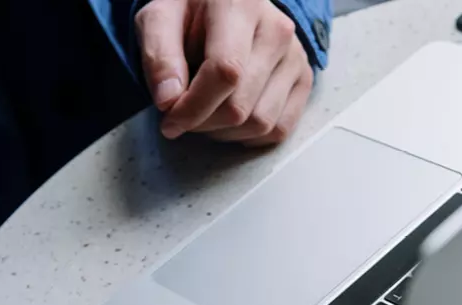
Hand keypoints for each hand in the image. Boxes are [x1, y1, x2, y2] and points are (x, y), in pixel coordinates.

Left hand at [136, 0, 313, 146]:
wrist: (223, 6)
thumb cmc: (189, 15)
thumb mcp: (159, 20)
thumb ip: (158, 56)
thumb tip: (168, 100)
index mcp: (240, 5)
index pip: (225, 72)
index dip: (193, 108)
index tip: (169, 121)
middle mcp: (276, 29)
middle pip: (239, 107)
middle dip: (203, 123)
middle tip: (184, 114)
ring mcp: (294, 56)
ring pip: (260, 124)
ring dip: (224, 132)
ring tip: (207, 112)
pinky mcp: (303, 79)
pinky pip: (278, 129)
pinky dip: (249, 136)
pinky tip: (230, 120)